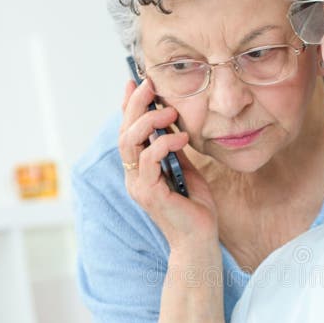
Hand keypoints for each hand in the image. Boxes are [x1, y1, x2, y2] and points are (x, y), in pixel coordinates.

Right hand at [118, 78, 217, 246]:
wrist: (200, 240)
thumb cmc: (195, 208)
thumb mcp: (185, 169)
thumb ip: (174, 149)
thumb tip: (172, 123)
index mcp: (140, 170)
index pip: (128, 132)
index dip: (129, 106)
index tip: (136, 82)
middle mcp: (134, 176)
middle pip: (124, 132)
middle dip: (135, 105)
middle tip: (150, 86)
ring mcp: (138, 185)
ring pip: (130, 142)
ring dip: (149, 121)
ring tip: (171, 112)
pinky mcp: (149, 194)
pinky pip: (149, 159)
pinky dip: (164, 143)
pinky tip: (182, 138)